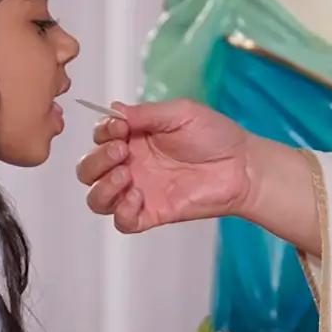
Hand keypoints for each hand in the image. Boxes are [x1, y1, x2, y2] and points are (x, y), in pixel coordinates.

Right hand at [77, 100, 251, 234]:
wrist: (242, 166)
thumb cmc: (215, 135)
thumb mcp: (180, 113)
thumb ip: (146, 113)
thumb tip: (113, 109)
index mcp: (134, 138)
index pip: (99, 137)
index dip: (102, 132)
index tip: (120, 127)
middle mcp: (131, 165)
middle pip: (88, 170)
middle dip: (96, 160)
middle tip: (122, 151)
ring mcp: (140, 190)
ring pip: (97, 199)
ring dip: (102, 187)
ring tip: (125, 175)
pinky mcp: (153, 213)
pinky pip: (122, 222)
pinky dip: (121, 211)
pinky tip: (137, 196)